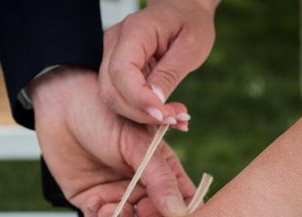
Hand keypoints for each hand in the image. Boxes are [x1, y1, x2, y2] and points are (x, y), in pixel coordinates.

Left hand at [30, 67, 194, 216]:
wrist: (62, 105)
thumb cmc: (102, 113)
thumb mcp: (138, 143)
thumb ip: (159, 177)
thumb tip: (178, 210)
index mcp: (161, 168)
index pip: (182, 199)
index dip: (183, 215)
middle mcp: (140, 184)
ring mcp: (115, 193)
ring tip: (112, 209)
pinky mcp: (90, 199)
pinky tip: (95, 202)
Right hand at [99, 0, 217, 128]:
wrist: (182, 12)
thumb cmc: (190, 23)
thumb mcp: (191, 47)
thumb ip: (169, 74)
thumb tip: (154, 103)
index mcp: (134, 31)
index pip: (121, 71)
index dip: (139, 98)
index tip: (163, 114)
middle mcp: (114, 43)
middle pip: (111, 90)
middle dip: (140, 112)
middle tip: (173, 119)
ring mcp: (110, 56)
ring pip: (112, 98)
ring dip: (141, 115)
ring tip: (172, 116)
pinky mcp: (115, 70)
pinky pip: (120, 96)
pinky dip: (140, 110)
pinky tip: (163, 112)